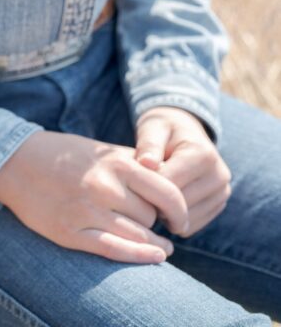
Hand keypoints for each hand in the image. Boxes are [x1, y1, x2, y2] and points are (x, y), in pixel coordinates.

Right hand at [0, 130, 189, 263]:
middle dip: (156, 221)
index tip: (181, 217)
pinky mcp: (70, 232)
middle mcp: (104, 186)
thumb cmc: (66, 155)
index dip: (180, 209)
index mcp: (115, 163)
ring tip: (162, 246)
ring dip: (152, 243)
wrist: (17, 161)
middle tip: (156, 223)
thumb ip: (134, 164)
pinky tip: (154, 256)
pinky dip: (138, 256)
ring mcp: (86, 211)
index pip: (167, 192)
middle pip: (151, 216)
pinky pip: (113, 250)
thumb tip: (170, 181)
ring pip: (136, 235)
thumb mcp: (102, 152)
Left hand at [134, 106, 231, 236]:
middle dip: (155, 200)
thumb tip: (146, 163)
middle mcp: (219, 176)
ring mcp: (222, 193)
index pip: (170, 184)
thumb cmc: (163, 129)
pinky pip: (191, 227)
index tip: (132, 179)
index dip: (146, 185)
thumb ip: (149, 144)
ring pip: (185, 221)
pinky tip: (164, 201)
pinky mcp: (218, 206)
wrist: (184, 132)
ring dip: (165, 212)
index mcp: (204, 155)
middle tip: (139, 188)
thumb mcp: (153, 128)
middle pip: (179, 206)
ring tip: (153, 192)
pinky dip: (174, 219)